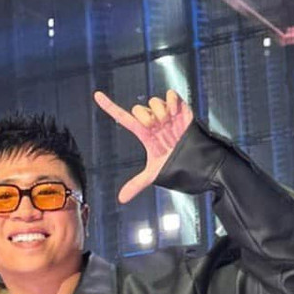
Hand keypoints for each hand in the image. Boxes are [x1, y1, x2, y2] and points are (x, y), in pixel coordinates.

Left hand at [94, 87, 194, 203]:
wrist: (196, 159)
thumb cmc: (174, 163)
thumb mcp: (154, 173)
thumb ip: (137, 184)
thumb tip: (121, 199)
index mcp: (143, 133)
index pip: (123, 118)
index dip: (109, 106)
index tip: (96, 95)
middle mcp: (152, 120)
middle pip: (137, 109)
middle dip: (145, 118)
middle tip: (156, 128)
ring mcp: (164, 112)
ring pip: (153, 102)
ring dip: (160, 112)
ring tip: (169, 123)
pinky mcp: (178, 106)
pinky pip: (170, 95)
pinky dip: (172, 101)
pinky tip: (177, 112)